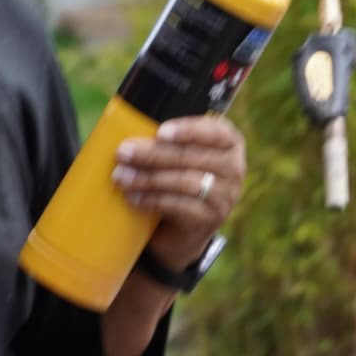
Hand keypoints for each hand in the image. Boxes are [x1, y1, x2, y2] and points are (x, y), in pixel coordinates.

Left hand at [114, 113, 244, 267]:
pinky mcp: (211, 218)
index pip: (215, 131)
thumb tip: (125, 128)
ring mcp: (225, 195)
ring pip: (185, 181)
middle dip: (153, 154)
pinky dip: (152, 200)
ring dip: (148, 178)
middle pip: (191, 157)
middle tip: (123, 152)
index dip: (187, 130)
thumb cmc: (177, 178)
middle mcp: (233, 167)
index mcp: (229, 142)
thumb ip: (164, 140)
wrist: (184, 227)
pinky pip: (179, 206)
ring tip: (121, 176)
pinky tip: (132, 197)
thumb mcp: (177, 156)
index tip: (159, 132)